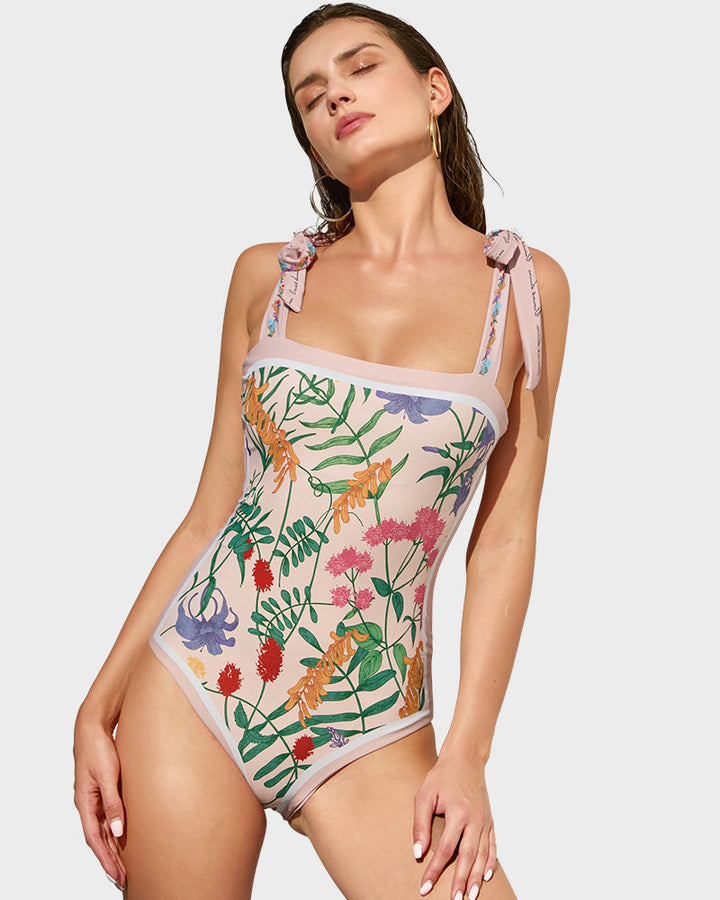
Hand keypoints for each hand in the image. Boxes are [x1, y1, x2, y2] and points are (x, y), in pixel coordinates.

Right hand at [73, 706, 125, 890]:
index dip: (105, 859)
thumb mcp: (107, 775)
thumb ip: (112, 803)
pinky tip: (123, 836)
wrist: (93, 725)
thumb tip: (116, 830)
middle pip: (98, 837)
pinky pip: (106, 815)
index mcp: (84, 802)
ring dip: (113, 846)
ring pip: (102, 828)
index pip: (93, 839)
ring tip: (125, 863)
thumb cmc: (98, 748)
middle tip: (123, 877)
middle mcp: (87, 802)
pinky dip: (114, 829)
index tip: (116, 875)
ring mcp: (93, 796)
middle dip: (110, 859)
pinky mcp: (102, 788)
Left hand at [413, 754, 495, 898]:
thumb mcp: (424, 795)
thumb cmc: (441, 777)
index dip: (435, 870)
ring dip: (477, 877)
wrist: (465, 759)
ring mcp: (485, 821)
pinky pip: (493, 846)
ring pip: (483, 855)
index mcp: (458, 813)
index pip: (446, 850)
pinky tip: (486, 876)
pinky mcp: (490, 820)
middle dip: (461, 881)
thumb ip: (421, 825)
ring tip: (470, 896)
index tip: (425, 887)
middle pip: (468, 857)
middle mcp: (475, 820)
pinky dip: (490, 863)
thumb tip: (418, 853)